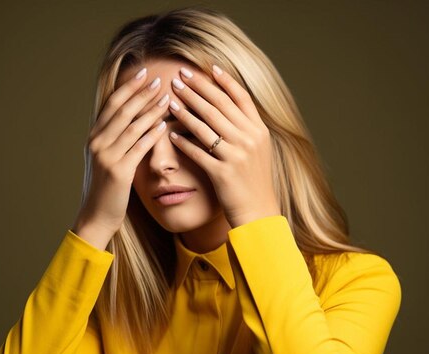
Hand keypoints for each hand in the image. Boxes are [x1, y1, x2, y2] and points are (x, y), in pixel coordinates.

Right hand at [73, 68, 170, 238]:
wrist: (96, 216)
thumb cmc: (105, 188)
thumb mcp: (103, 159)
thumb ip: (112, 139)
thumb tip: (129, 118)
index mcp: (94, 137)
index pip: (112, 104)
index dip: (128, 87)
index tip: (143, 73)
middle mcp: (97, 143)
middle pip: (122, 110)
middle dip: (141, 93)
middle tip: (158, 79)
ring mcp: (106, 157)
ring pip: (132, 126)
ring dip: (150, 110)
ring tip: (166, 98)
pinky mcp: (119, 172)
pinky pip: (138, 148)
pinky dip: (152, 134)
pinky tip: (164, 125)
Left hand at [167, 65, 280, 227]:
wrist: (258, 210)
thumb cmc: (254, 179)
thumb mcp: (258, 149)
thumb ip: (246, 126)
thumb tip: (228, 103)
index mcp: (258, 130)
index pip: (240, 97)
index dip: (223, 81)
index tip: (206, 67)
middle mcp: (249, 139)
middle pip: (219, 106)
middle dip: (197, 89)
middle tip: (180, 76)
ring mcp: (236, 156)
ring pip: (206, 126)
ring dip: (186, 110)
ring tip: (171, 98)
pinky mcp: (222, 173)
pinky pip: (198, 152)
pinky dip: (183, 141)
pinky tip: (170, 133)